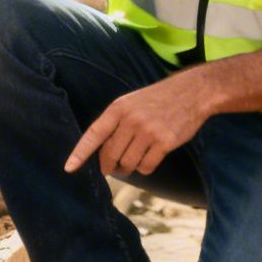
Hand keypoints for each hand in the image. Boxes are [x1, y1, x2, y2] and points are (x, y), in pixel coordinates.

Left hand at [64, 71, 212, 177]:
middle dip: (108, 166)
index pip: (93, 134)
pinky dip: (145, 168)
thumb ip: (116, 123)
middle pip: (110, 155)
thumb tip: (100, 152)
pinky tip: (149, 159)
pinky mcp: (165, 143)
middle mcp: (131, 120)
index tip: (69, 168)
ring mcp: (148, 132)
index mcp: (118, 108)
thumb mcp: (131, 102)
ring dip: (128, 168)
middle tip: (112, 169)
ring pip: (128, 163)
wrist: (192, 92)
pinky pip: (146, 167)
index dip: (80, 153)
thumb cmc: (158, 99)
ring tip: (134, 160)